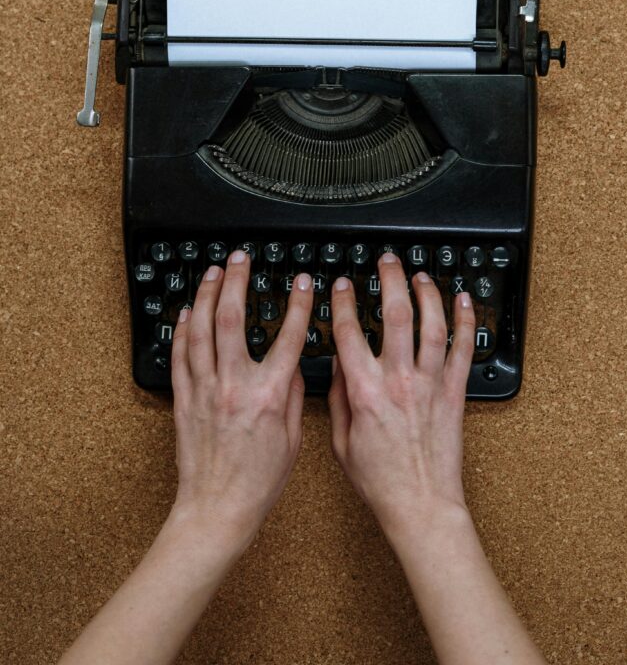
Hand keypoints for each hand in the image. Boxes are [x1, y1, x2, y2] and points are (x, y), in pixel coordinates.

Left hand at [169, 251, 312, 553]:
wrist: (218, 510)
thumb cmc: (258, 482)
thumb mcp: (294, 439)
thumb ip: (295, 395)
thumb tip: (293, 364)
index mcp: (270, 395)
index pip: (288, 336)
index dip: (298, 304)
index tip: (301, 283)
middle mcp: (235, 386)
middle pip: (233, 319)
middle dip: (237, 282)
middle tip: (240, 260)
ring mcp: (206, 390)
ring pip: (201, 330)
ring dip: (207, 296)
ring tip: (213, 273)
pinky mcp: (185, 400)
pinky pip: (181, 356)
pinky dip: (184, 330)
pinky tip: (188, 312)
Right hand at [328, 252, 475, 536]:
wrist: (421, 506)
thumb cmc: (380, 481)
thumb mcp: (341, 441)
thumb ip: (339, 396)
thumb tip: (339, 363)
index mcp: (365, 392)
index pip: (349, 332)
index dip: (343, 302)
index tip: (343, 285)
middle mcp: (399, 381)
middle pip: (395, 315)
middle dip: (390, 280)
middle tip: (388, 261)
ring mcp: (430, 385)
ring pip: (432, 325)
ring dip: (427, 294)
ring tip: (421, 276)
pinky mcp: (454, 394)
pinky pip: (464, 350)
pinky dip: (466, 322)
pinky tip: (463, 301)